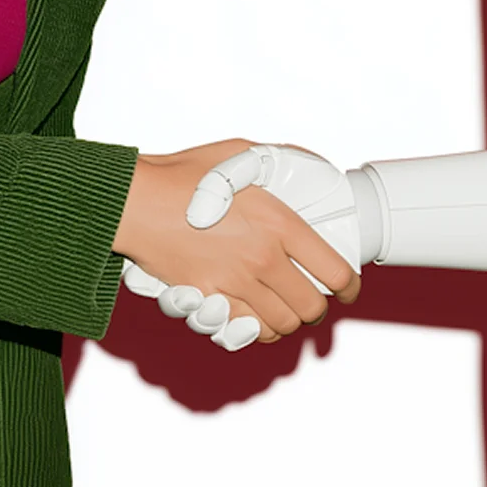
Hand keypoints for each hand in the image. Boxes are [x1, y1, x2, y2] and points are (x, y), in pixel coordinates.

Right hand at [112, 139, 360, 344]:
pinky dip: (255, 329)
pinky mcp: (206, 300)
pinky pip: (244, 331)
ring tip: (283, 307)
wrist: (135, 200)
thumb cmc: (183, 175)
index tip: (350, 290)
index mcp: (278, 223)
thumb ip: (280, 161)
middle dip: (317, 306)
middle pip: (311, 307)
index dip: (351, 287)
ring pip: (281, 325)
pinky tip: (254, 316)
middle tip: (311, 298)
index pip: (334, 271)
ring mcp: (233, 283)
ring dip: (287, 321)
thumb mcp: (240, 155)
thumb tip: (310, 163)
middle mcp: (261, 258)